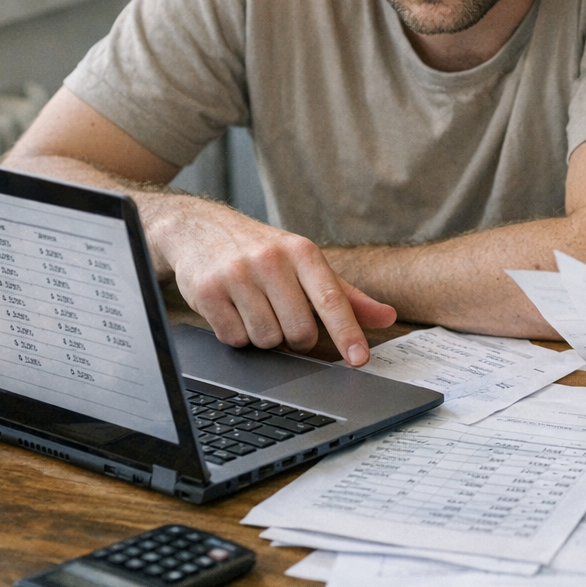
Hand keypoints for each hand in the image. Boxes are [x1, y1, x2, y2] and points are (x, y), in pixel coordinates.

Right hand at [148, 197, 395, 363]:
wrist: (198, 227)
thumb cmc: (262, 250)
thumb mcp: (305, 262)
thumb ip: (345, 294)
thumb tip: (387, 316)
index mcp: (302, 251)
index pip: (332, 299)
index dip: (348, 333)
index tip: (360, 359)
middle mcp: (271, 260)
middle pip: (299, 330)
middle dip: (295, 337)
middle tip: (284, 317)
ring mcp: (237, 275)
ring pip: (266, 339)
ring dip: (264, 335)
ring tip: (254, 307)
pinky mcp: (208, 291)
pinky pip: (234, 339)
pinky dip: (237, 334)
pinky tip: (233, 310)